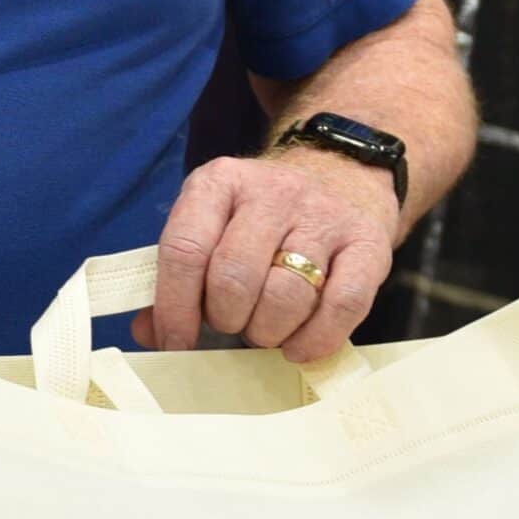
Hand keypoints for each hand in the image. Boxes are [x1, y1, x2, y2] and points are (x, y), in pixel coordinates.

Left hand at [131, 149, 400, 364]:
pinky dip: (315, 340)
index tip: (175, 343)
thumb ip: (178, 277)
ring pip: (286, 296)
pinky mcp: (369, 243)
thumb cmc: (261, 216)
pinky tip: (298, 347)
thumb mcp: (212, 224)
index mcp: (219, 183)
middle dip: (225, 319)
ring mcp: (324, 216)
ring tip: (264, 329)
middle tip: (232, 324)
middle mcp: (272, 192)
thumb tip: (149, 333)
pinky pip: (341, 306)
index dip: (174, 308)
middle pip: (234, 278)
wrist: (342, 171)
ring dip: (267, 332)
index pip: (185, 250)